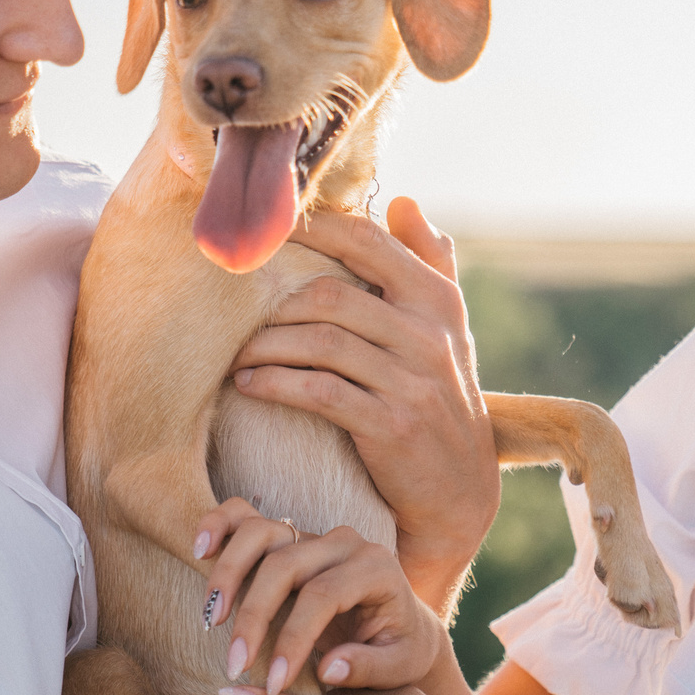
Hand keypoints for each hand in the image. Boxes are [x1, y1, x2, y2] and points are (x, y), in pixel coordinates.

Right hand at [192, 498, 446, 694]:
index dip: (293, 639)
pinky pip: (244, 516)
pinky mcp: (286, 535)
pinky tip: (199, 549)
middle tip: (234, 667)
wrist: (399, 626)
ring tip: (212, 621)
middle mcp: (343, 542)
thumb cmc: (399, 649)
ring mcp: (311, 534)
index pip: (324, 596)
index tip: (273, 684)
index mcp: (376, 568)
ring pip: (259, 534)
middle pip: (285, 566)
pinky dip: (218, 524)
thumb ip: (370, 667)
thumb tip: (327, 667)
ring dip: (228, 575)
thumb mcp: (400, 666)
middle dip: (254, 617)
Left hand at [231, 198, 497, 611]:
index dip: (313, 228)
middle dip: (275, 301)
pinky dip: (276, 384)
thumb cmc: (441, 400)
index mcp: (438, 300)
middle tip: (236, 308)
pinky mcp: (391, 425)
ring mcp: (412, 381)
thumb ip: (430, 263)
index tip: (267, 231)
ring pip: (320, 342)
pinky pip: (319, 391)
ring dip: (267, 345)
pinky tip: (249, 385)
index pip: (368, 242)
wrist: (458, 492)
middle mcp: (429, 334)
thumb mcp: (448, 330)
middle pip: (332, 295)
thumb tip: (406, 202)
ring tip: (237, 352)